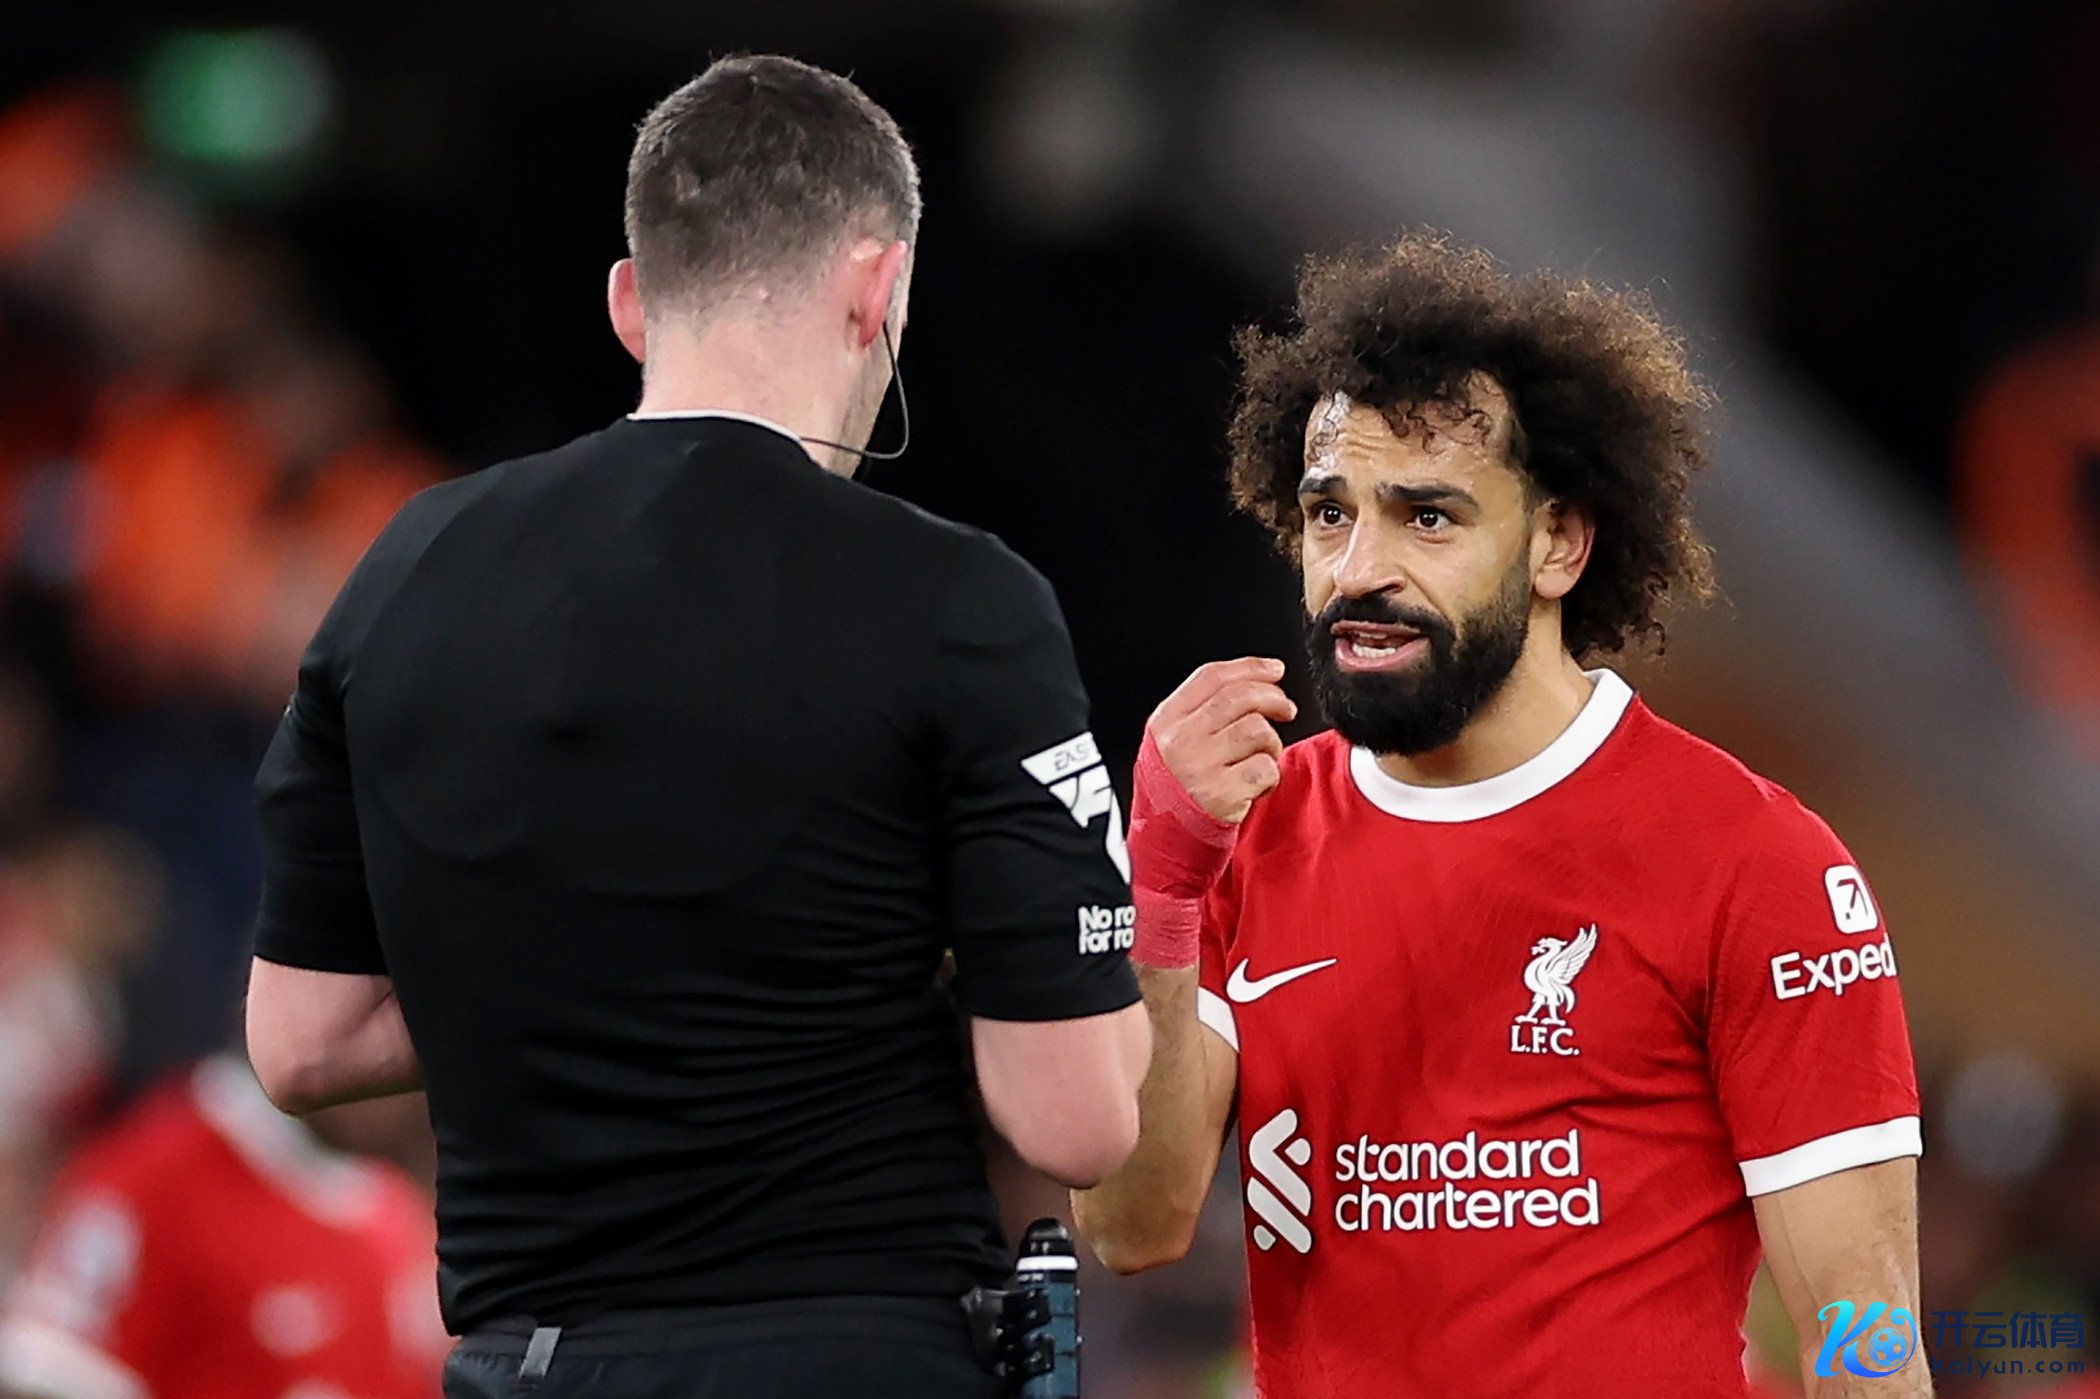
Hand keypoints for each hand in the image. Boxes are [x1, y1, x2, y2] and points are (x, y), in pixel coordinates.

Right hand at [1145, 658, 1296, 824]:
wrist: (1164, 839)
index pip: (1211, 677)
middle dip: (1273, 697)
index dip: (1250, 668)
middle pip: (1239, 698)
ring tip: (1262, 757)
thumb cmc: (1175, 789)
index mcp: (1167, 720)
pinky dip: (1271, 775)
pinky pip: (1265, 768)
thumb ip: (1200, 712)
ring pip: (1257, 730)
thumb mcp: (1170, 741)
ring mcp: (1200, 767)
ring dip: (1271, 742)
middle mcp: (1181, 740)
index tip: (1275, 670)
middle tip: (1285, 709)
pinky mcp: (1222, 795)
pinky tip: (1257, 784)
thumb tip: (1254, 682)